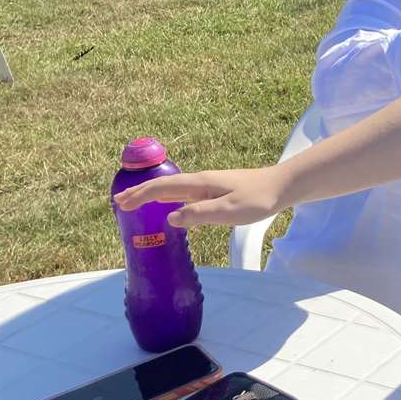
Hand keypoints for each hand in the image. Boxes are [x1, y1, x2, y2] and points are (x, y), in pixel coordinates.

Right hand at [112, 167, 291, 227]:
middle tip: (118, 201)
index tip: (120, 203)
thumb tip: (170, 218)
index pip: (163, 187)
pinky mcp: (217, 190)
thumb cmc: (258, 199)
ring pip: (173, 188)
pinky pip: (184, 193)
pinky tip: (169, 204)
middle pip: (164, 185)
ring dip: (152, 194)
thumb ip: (200, 214)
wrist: (283, 186)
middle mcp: (201, 181)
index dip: (140, 195)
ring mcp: (209, 184)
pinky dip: (168, 197)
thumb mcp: (229, 211)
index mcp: (200, 183)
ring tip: (136, 201)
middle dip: (140, 192)